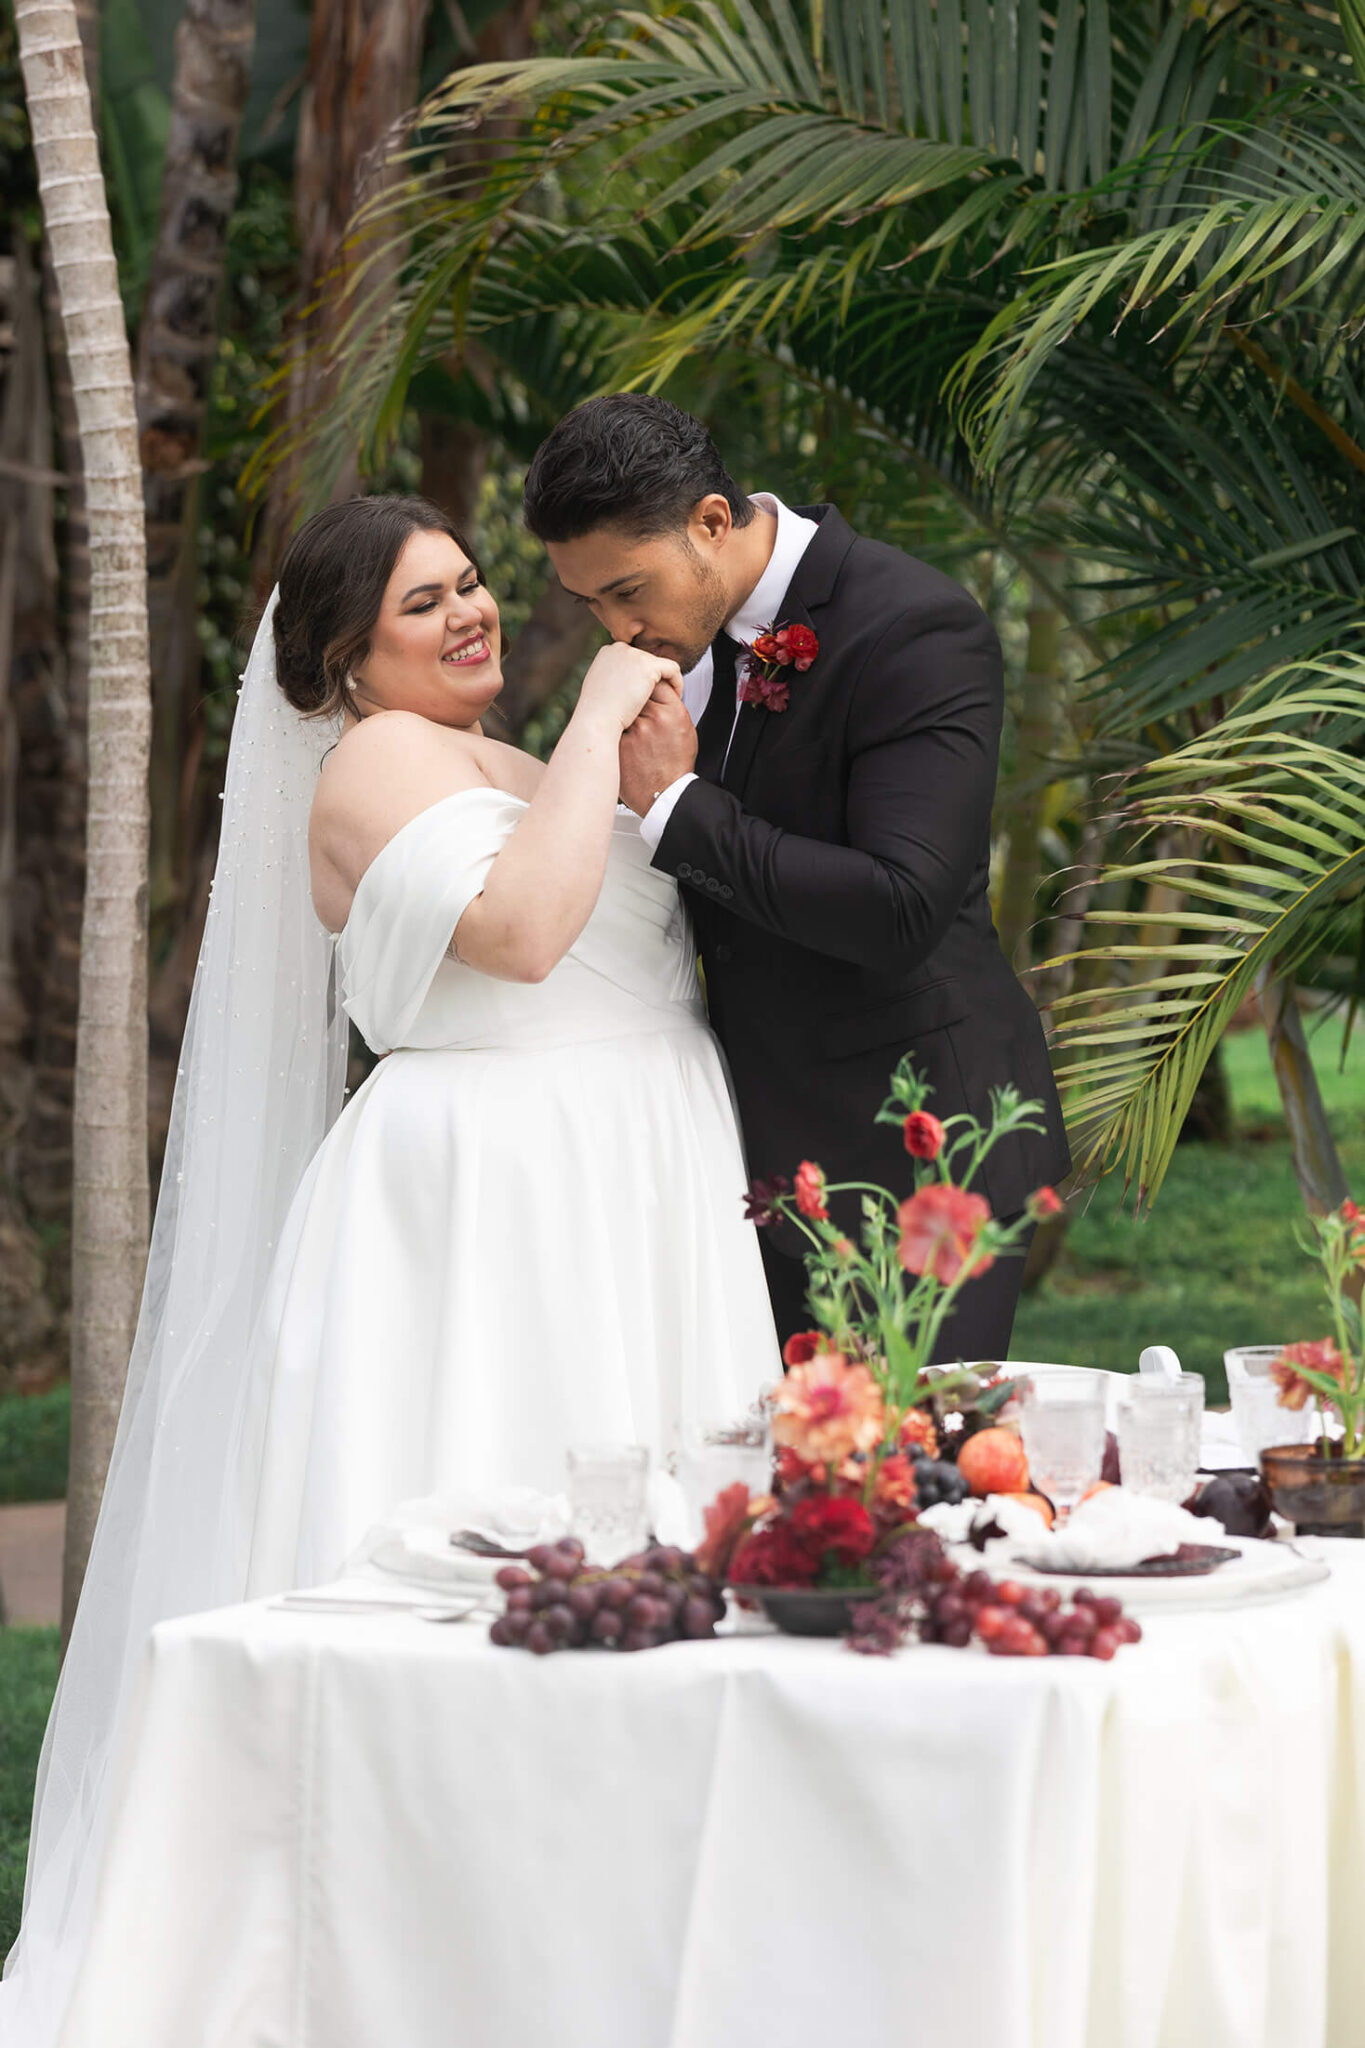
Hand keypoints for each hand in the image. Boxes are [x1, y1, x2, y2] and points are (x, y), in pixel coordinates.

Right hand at [578, 643, 682, 732]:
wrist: (597, 720)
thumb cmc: (596, 713)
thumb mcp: (600, 690)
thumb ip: (613, 680)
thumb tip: (623, 683)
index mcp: (608, 652)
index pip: (633, 660)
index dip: (642, 677)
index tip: (647, 693)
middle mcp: (620, 648)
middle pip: (647, 660)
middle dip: (654, 679)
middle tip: (661, 698)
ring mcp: (634, 655)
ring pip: (660, 665)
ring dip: (666, 681)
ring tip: (669, 698)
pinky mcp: (648, 665)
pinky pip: (673, 669)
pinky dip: (677, 682)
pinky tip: (676, 697)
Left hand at [619, 681, 698, 817]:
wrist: (665, 793)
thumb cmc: (676, 763)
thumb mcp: (685, 729)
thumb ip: (671, 706)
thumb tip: (656, 688)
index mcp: (672, 712)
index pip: (656, 682)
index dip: (650, 687)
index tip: (648, 693)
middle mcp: (653, 718)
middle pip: (637, 693)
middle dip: (636, 699)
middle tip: (636, 709)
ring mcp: (633, 730)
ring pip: (623, 708)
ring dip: (624, 714)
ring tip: (630, 727)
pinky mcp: (618, 743)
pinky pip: (613, 726)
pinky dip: (615, 730)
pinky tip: (620, 739)